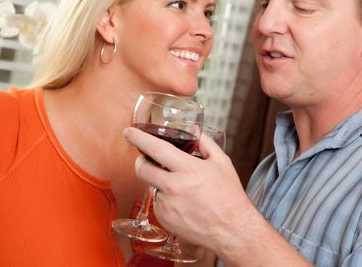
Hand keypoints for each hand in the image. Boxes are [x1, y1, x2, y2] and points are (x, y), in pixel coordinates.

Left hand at [123, 127, 253, 252]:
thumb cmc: (229, 196)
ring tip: (181, 188)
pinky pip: (157, 203)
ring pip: (151, 186)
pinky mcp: (165, 219)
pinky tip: (182, 203)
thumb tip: (194, 130)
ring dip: (159, 182)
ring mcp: (168, 205)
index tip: (128, 132)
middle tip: (147, 159)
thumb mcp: (222, 163)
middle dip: (141, 161)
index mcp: (188, 169)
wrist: (232, 230)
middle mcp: (174, 187)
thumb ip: (205, 143)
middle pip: (142, 168)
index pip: (156, 149)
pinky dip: (165, 199)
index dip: (139, 138)